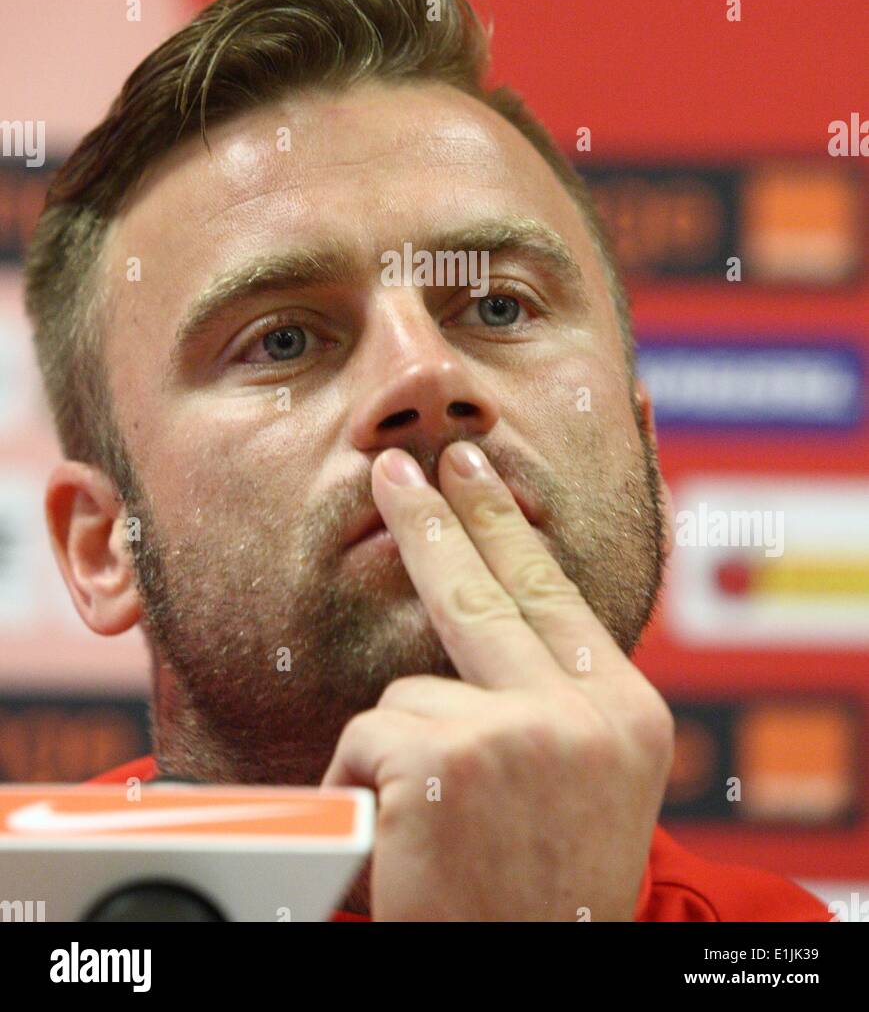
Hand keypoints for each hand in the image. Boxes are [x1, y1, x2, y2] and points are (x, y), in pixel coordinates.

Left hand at [320, 441, 673, 921]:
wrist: (530, 985)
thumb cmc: (544, 898)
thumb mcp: (589, 788)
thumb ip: (557, 703)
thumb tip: (497, 621)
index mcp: (630, 715)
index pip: (552, 592)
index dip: (500, 526)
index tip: (469, 471)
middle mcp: (586, 715)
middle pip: (484, 588)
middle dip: (432, 519)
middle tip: (394, 467)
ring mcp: (519, 733)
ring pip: (409, 693)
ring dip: (397, 757)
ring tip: (433, 835)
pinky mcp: (448, 762)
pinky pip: (366, 738)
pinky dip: (362, 789)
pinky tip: (403, 846)